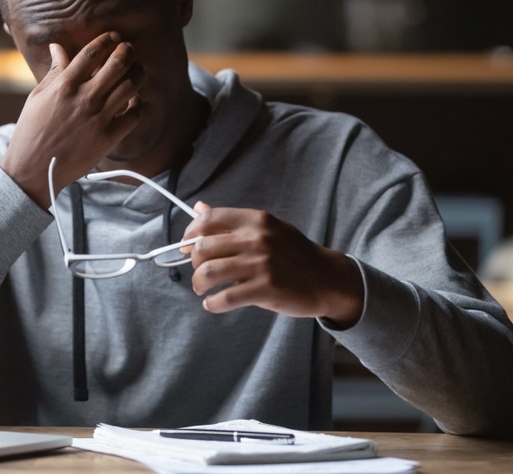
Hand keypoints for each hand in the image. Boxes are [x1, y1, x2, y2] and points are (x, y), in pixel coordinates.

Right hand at [0, 32, 143, 206]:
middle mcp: (84, 99)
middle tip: (129, 49)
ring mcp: (99, 119)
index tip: (114, 36)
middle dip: (127, 51)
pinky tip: (134, 100)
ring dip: (138, 73)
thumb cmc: (32, 131)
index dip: (107, 39)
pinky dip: (139, 104)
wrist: (34, 170)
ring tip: (136, 71)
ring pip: (131, 85)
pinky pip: (135, 114)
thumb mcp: (37, 97)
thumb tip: (58, 47)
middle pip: (118, 64)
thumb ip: (54, 71)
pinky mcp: (109, 138)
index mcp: (64, 85)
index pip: (92, 52)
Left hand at [183, 202, 363, 327]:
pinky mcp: (266, 289)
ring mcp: (261, 264)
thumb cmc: (294, 253)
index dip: (190, 233)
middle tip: (198, 273)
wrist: (328, 278)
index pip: (209, 219)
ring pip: (209, 273)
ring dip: (198, 284)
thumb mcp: (268, 228)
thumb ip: (232, 221)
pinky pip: (225, 298)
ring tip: (202, 289)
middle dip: (193, 263)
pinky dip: (212, 304)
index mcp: (256, 220)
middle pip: (203, 248)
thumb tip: (199, 207)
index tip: (185, 245)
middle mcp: (257, 239)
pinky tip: (213, 304)